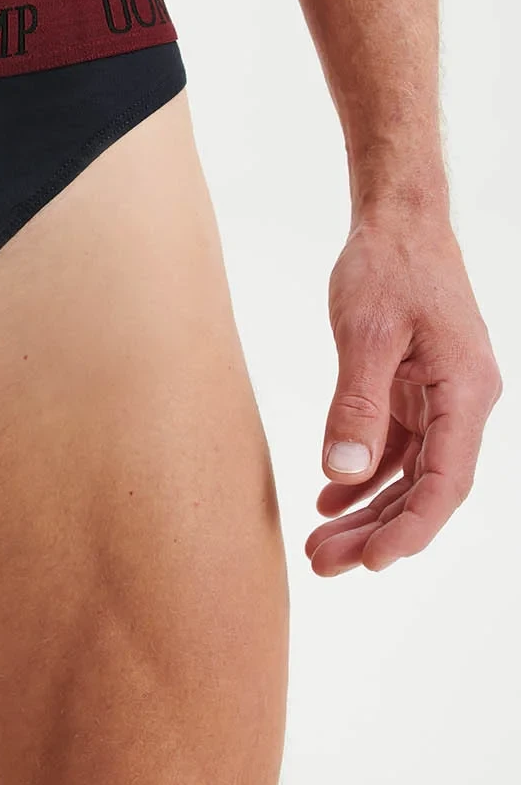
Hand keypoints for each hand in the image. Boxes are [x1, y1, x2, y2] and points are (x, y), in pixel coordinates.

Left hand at [306, 213, 500, 575]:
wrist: (398, 219)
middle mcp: (461, 402)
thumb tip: (342, 474)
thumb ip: (357, 404)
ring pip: (407, 474)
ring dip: (366, 512)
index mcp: (465, 391)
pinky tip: (328, 502)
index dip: (411, 528)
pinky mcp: (415, 390)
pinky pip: (394, 448)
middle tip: (324, 565)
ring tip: (319, 546)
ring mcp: (440, 398)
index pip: (446, 481)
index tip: (371, 562)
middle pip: (424, 488)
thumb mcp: (367, 333)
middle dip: (377, 532)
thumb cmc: (389, 264)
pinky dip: (362, 476)